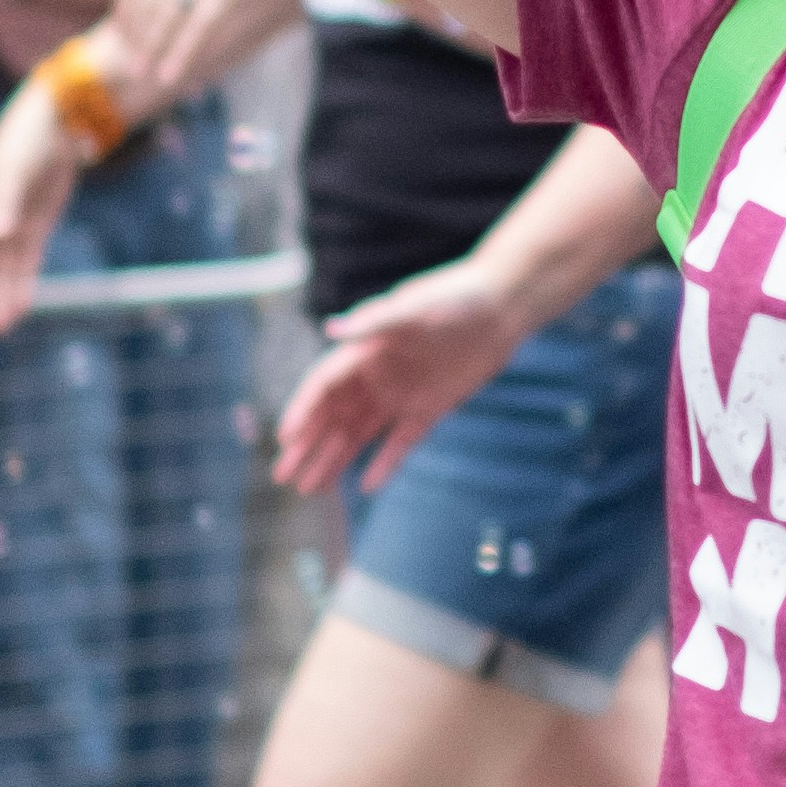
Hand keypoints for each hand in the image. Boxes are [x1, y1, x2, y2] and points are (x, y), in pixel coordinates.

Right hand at [0, 80, 83, 336]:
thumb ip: (3, 201)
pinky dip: (22, 284)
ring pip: (0, 269)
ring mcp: (7, 224)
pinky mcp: (31, 227)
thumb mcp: (15, 168)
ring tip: (3, 329)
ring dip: (0, 296)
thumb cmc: (28, 140)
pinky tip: (23, 307)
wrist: (58, 122)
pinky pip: (23, 262)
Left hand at [103, 0, 263, 117]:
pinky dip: (180, 55)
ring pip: (165, 19)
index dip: (125, 12)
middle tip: (126, 62)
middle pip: (145, 4)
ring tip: (139, 74)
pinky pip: (195, 29)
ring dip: (149, 49)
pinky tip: (170, 76)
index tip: (120, 35)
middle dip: (133, 36)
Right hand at [272, 259, 522, 494]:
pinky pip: (401, 442)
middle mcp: (377, 375)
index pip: (324, 386)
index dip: (302, 411)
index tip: (285, 440)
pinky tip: (367, 486)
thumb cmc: (456, 297)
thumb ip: (375, 321)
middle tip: (283, 477)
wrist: (502, 307)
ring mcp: (402, 394)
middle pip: (333, 417)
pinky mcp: (430, 408)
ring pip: (359, 435)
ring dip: (335, 460)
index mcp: (366, 350)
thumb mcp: (415, 307)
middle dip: (307, 447)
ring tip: (310, 489)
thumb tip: (332, 329)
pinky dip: (385, 463)